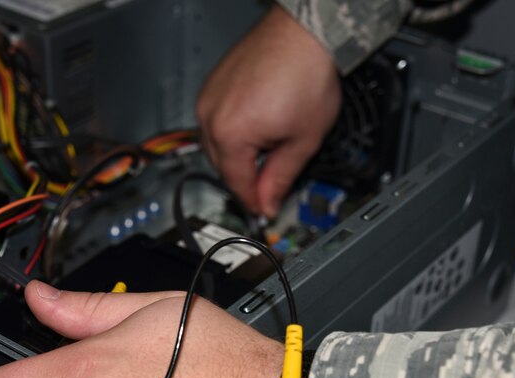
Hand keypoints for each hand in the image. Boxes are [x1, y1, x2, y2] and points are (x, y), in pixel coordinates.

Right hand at [197, 3, 341, 216]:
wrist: (304, 32)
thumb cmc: (306, 73)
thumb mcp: (303, 140)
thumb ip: (282, 177)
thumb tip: (268, 202)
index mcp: (230, 134)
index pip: (237, 183)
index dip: (255, 201)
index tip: (264, 209)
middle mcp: (210, 116)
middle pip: (223, 166)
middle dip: (246, 177)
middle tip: (271, 181)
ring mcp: (208, 98)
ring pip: (217, 145)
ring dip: (238, 154)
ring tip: (268, 145)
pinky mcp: (212, 85)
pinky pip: (216, 121)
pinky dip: (234, 131)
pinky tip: (257, 125)